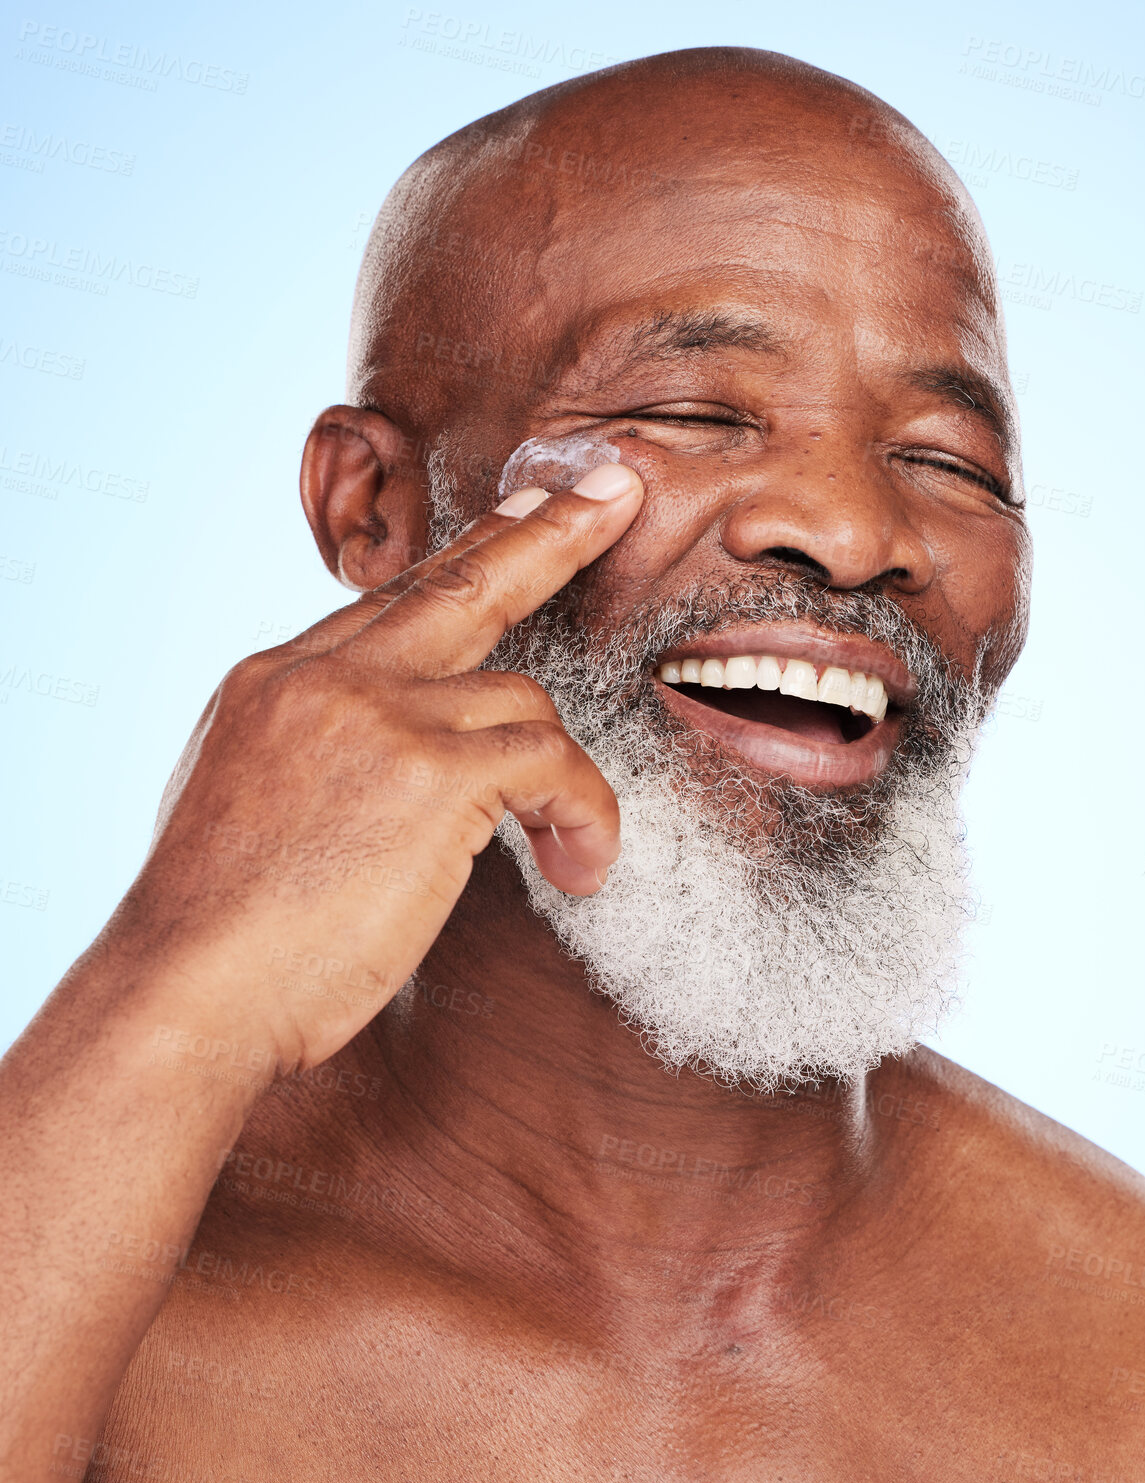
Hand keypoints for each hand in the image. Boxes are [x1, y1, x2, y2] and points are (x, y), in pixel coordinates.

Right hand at [121, 462, 642, 1070]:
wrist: (187, 992)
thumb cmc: (220, 934)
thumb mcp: (242, 803)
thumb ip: (311, 752)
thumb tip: (372, 761)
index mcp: (276, 680)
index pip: (392, 601)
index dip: (469, 558)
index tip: (525, 512)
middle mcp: (326, 677)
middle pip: (462, 581)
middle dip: (550, 532)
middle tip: (617, 488)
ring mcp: (378, 713)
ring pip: (524, 701)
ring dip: (563, 780)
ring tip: (569, 852)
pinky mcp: (431, 771)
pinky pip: (554, 765)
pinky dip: (584, 815)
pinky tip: (580, 867)